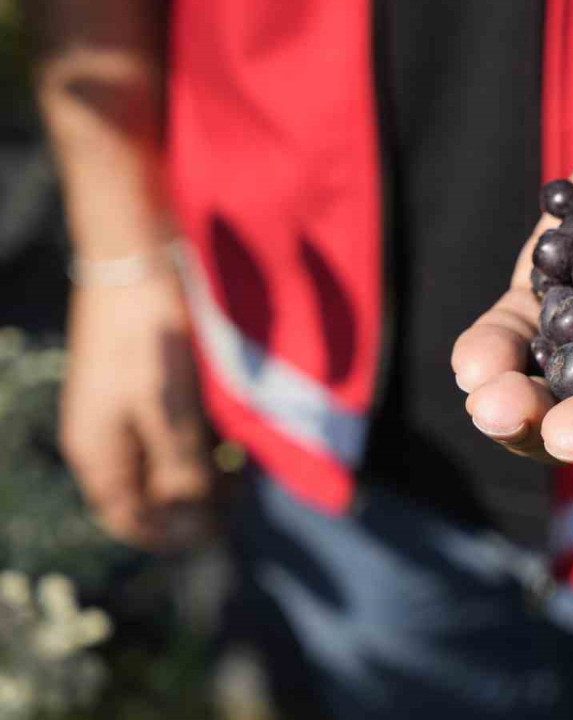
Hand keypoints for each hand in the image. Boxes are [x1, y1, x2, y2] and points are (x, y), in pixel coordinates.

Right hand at [59, 270, 219, 549]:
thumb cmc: (150, 339)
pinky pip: (169, 434)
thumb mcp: (170, 411)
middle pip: (147, 494)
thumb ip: (179, 469)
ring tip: (242, 469)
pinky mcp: (141, 389)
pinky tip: (231, 438)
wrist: (136, 263)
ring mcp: (120, 414)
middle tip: (240, 497)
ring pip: (162, 464)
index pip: (127, 519)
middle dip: (192, 504)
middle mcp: (103, 440)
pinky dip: (198, 443)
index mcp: (97, 454)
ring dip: (200, 474)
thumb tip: (191, 519)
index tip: (216, 535)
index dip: (170, 535)